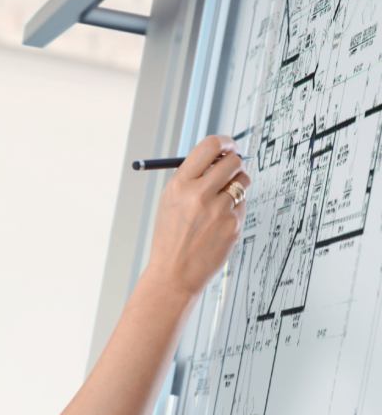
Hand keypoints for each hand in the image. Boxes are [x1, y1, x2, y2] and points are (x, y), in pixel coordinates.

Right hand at [144, 135, 251, 296]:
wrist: (174, 272)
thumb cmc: (171, 236)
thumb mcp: (170, 201)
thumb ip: (191, 177)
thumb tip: (218, 156)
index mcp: (179, 184)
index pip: (209, 146)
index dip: (224, 142)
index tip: (228, 145)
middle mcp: (199, 194)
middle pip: (232, 161)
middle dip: (234, 163)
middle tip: (229, 170)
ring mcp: (218, 210)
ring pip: (243, 180)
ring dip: (237, 184)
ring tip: (222, 200)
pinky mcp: (233, 224)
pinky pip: (243, 204)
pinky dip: (235, 208)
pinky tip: (218, 222)